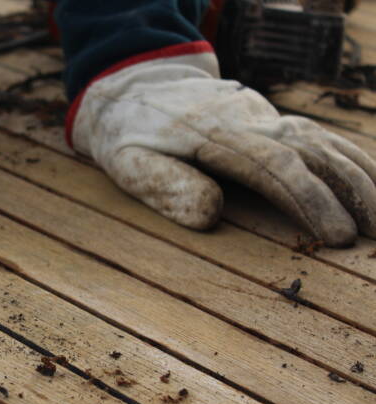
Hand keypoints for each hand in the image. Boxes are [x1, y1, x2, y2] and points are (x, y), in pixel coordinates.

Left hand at [69, 45, 375, 246]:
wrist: (133, 88)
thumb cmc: (129, 136)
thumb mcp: (129, 164)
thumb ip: (165, 186)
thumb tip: (211, 215)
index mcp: (216, 135)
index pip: (273, 166)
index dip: (308, 200)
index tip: (335, 236)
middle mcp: (249, 120)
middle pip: (311, 151)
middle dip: (348, 194)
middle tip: (373, 239)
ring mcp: (263, 116)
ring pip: (324, 140)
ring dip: (360, 178)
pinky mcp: (270, 119)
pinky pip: (320, 135)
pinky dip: (351, 158)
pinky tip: (373, 185)